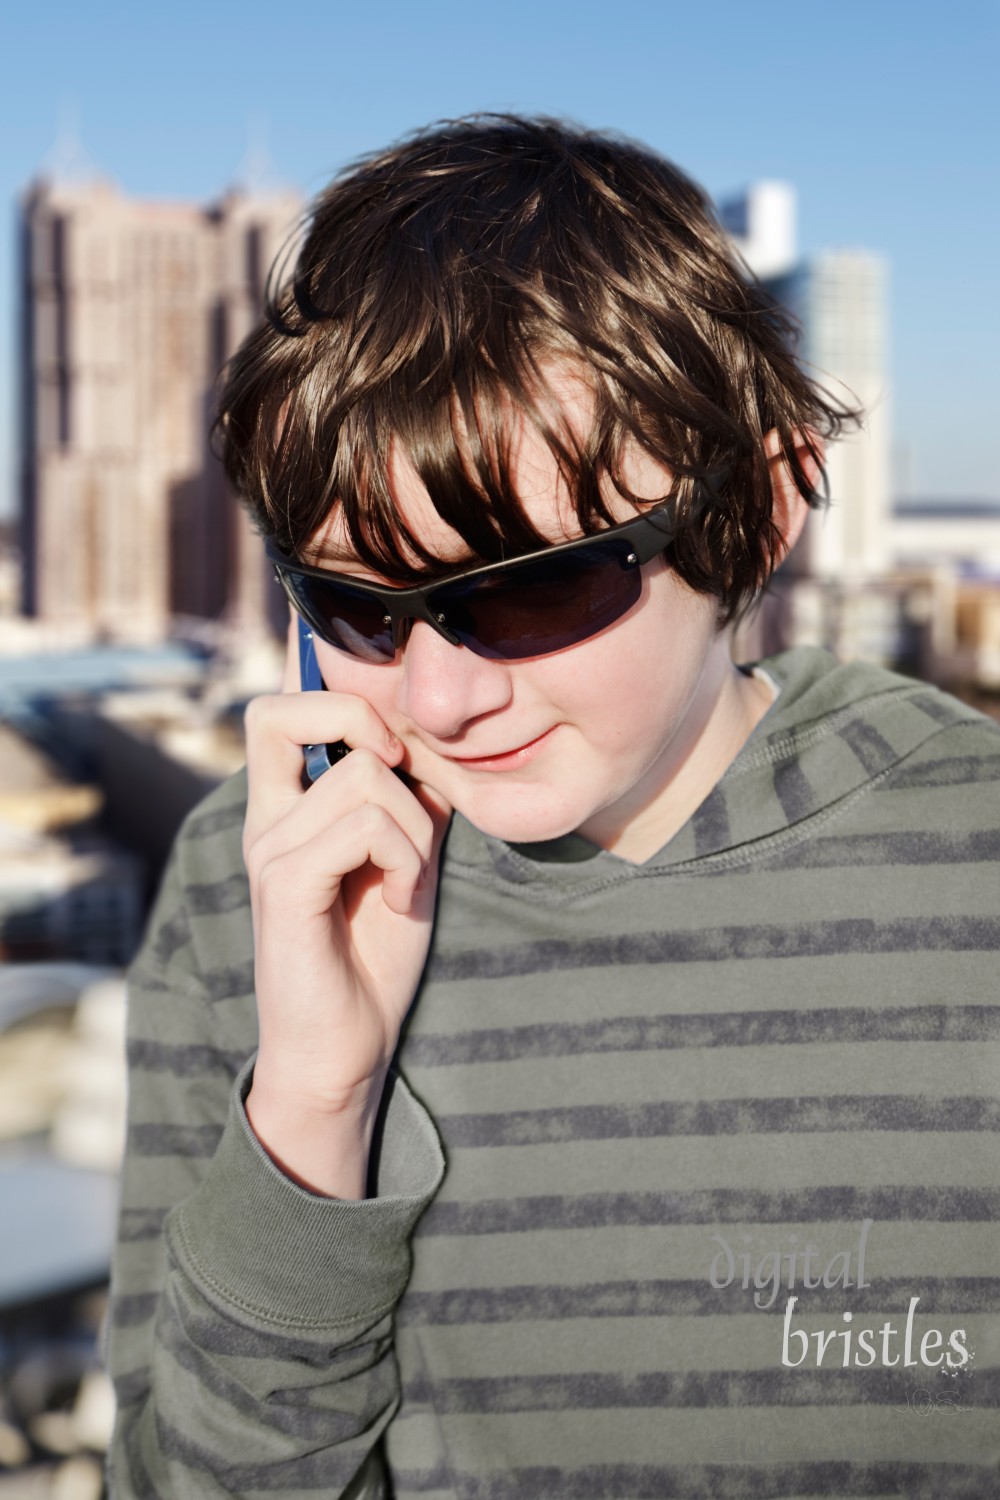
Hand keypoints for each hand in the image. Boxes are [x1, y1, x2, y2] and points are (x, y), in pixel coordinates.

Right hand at [242, 623, 450, 1198]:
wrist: (345, 1050)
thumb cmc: (373, 960)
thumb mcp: (406, 862)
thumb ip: (410, 804)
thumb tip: (430, 753)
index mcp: (285, 809)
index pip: (277, 708)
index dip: (336, 697)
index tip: (396, 751)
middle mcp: (265, 820)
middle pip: (282, 710)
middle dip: (362, 724)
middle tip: (402, 782)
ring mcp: (268, 851)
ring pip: (361, 776)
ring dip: (413, 826)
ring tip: (409, 878)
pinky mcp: (285, 886)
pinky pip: (362, 827)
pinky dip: (404, 857)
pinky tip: (402, 899)